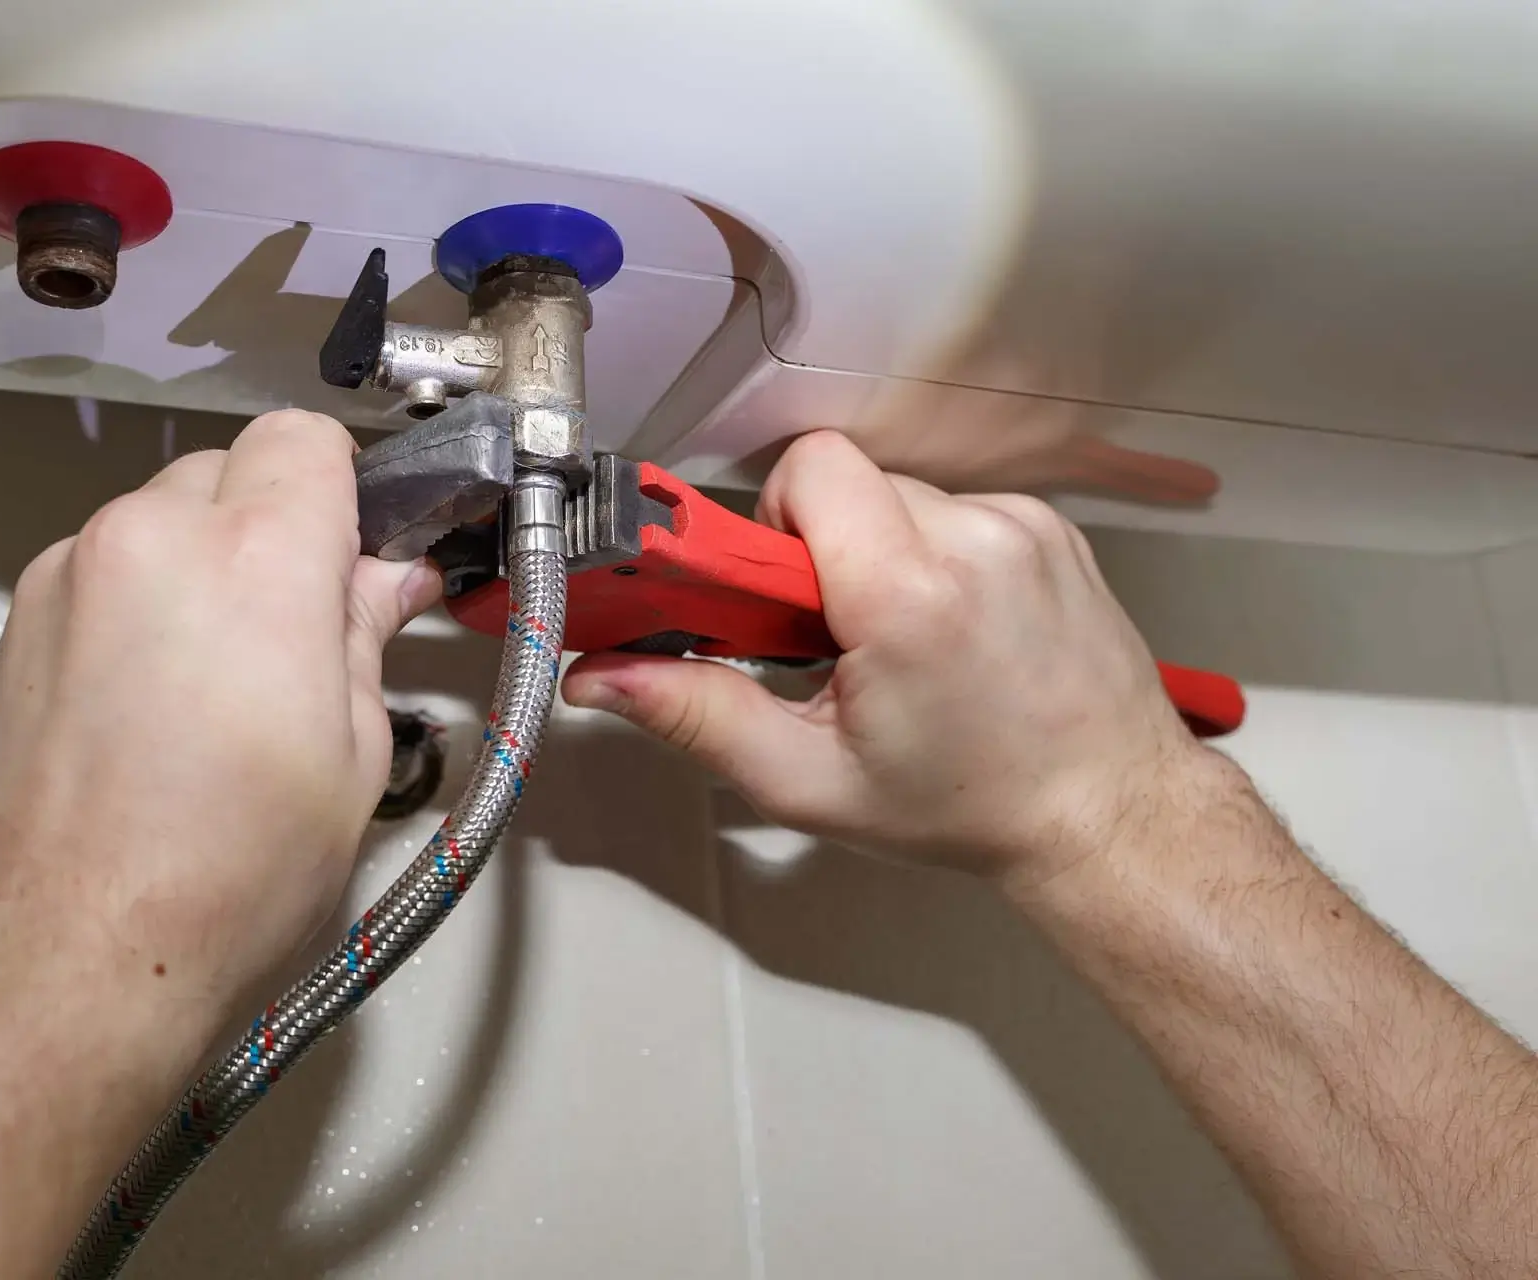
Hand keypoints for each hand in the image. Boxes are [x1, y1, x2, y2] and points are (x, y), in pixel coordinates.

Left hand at [0, 409, 440, 1021]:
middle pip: (228, 473)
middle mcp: (146, 542)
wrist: (60, 962)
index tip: (356, 553)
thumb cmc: (216, 883)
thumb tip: (382, 585)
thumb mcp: (350, 761)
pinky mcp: (14, 630)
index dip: (343, 493)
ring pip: (156, 526)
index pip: (306, 440)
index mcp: (253, 559)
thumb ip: (363, 640)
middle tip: (298, 635)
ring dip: (196, 574)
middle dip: (270, 532)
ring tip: (215, 693)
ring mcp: (64, 580)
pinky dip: (134, 617)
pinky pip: (96, 581)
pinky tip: (148, 717)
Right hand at [562, 430, 1197, 885]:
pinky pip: (952, 508)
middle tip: (830, 637)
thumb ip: (696, 716)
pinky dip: (931, 555)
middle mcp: (977, 539)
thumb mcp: (810, 781)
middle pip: (847, 482)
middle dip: (817, 550)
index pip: (808, 470)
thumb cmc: (972, 806)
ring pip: (898, 494)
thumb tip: (603, 678)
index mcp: (911, 594)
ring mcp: (1023, 526)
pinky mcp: (1049, 527)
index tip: (767, 594)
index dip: (771, 524)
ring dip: (876, 553)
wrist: (1106, 812)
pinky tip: (946, 628)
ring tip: (896, 641)